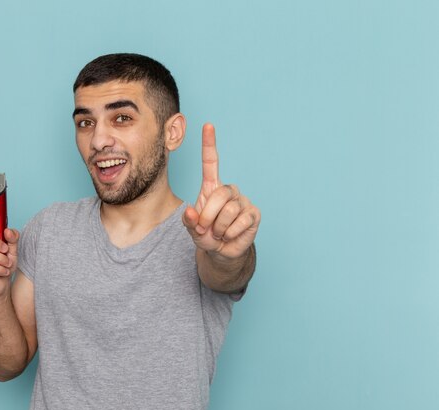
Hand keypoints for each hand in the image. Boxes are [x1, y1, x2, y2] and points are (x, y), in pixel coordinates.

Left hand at [182, 123, 260, 259]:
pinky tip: (230, 235)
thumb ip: (189, 222)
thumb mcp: (193, 230)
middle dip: (208, 215)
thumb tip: (190, 212)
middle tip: (205, 228)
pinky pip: (240, 222)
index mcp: (212, 188)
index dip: (209, 144)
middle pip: (219, 194)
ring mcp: (243, 201)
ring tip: (219, 232)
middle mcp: (229, 190)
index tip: (207, 125)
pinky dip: (230, 233)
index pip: (211, 162)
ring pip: (228, 210)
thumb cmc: (207, 235)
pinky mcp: (253, 214)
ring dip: (219, 228)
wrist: (222, 252)